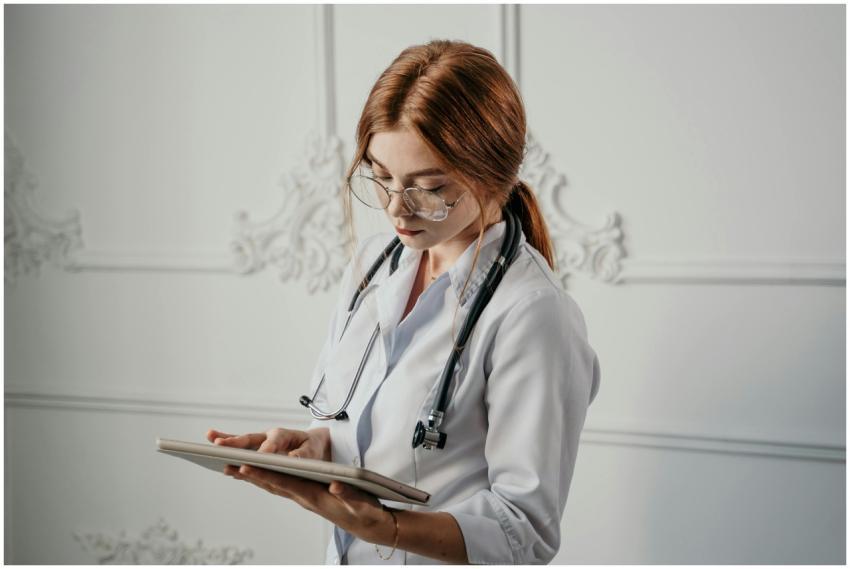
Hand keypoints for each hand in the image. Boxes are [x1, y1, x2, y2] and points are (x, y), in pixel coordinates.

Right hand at [206, 427, 330, 460]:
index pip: (272, 442)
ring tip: (210, 439)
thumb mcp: (314, 449)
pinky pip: (242, 450)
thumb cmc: (314, 446)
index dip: (265, 450)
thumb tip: (293, 460)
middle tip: (218, 443)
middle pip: (250, 439)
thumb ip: (305, 454)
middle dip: (235, 441)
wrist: (314, 444)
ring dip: (226, 442)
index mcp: (284, 436)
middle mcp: (269, 438)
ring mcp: (261, 444)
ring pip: (242, 443)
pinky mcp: (257, 450)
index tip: (257, 457)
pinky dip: (230, 450)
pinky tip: (217, 454)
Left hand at [207, 428, 392, 545]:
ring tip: (232, 467)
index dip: (264, 474)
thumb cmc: (364, 512)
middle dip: (249, 475)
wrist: (368, 524)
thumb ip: (349, 494)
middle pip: (272, 484)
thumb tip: (335, 484)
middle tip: (227, 464)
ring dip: (253, 477)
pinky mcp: (306, 495)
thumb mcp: (361, 503)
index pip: (284, 483)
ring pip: (273, 486)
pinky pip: (281, 486)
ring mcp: (303, 497)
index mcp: (314, 496)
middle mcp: (304, 497)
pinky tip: (255, 474)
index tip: (245, 467)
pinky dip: (265, 479)